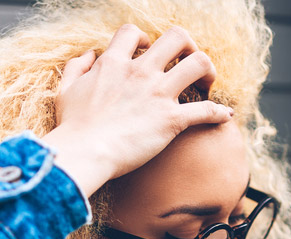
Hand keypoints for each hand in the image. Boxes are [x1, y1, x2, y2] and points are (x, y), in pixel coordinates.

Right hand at [42, 24, 233, 195]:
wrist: (84, 153)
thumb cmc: (72, 127)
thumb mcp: (65, 90)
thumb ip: (76, 67)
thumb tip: (90, 55)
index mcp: (115, 63)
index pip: (133, 32)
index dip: (143, 38)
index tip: (145, 52)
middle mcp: (140, 72)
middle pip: (177, 37)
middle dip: (187, 46)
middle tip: (186, 62)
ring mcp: (158, 94)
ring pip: (198, 63)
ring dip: (207, 70)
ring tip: (207, 83)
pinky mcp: (171, 120)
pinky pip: (206, 110)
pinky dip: (219, 112)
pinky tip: (225, 116)